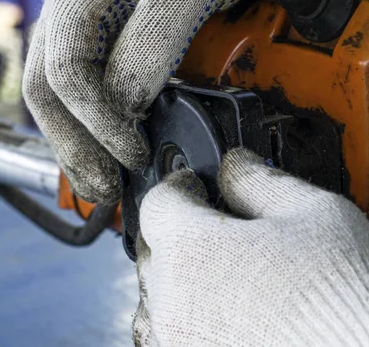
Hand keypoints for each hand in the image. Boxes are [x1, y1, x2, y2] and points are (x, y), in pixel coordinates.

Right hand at [22, 0, 278, 202]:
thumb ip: (150, 46)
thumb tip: (126, 108)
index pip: (65, 76)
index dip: (96, 123)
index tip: (132, 155)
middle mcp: (70, 5)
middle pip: (47, 90)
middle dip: (71, 145)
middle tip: (101, 188)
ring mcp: (87, 16)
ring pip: (60, 90)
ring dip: (76, 138)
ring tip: (98, 177)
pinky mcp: (111, 25)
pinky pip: (86, 79)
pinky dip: (93, 117)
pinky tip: (107, 139)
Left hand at [133, 149, 368, 345]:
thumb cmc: (340, 294)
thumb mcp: (310, 213)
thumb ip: (258, 181)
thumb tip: (235, 165)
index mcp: (189, 247)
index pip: (158, 200)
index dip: (179, 185)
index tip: (195, 185)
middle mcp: (171, 295)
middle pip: (154, 245)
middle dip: (179, 228)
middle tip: (216, 225)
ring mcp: (177, 335)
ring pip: (159, 290)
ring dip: (180, 273)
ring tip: (225, 269)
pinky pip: (171, 328)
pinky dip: (187, 311)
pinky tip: (224, 306)